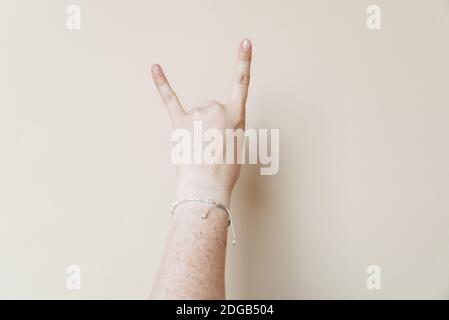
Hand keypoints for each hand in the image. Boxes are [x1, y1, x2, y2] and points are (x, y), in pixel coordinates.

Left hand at [151, 39, 252, 205]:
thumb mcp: (237, 146)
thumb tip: (212, 126)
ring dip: (198, 130)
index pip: (242, 83)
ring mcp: (197, 115)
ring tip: (201, 149)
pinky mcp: (179, 122)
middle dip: (213, 126)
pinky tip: (155, 68)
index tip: (245, 43)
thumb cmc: (224, 171)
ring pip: (197, 114)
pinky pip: (170, 100)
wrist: (207, 187)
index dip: (244, 61)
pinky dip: (162, 84)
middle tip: (213, 147)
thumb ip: (229, 127)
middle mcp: (217, 109)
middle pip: (213, 108)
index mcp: (236, 115)